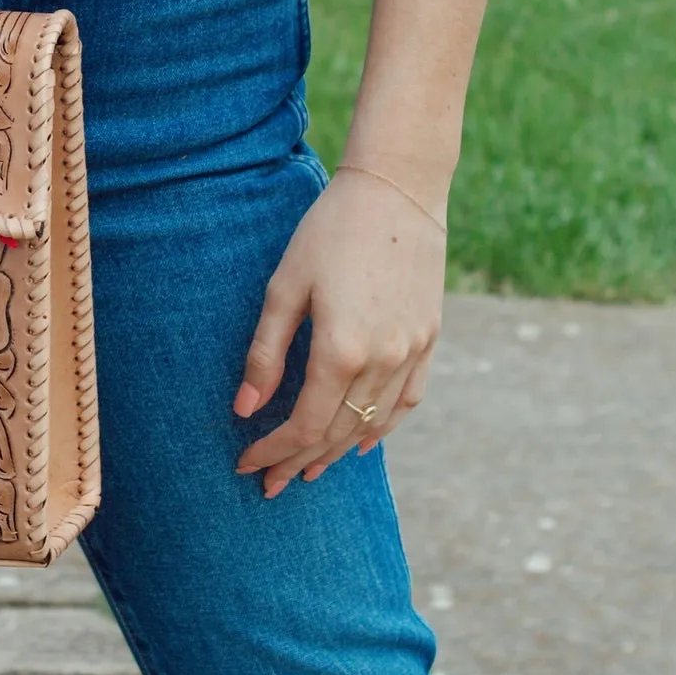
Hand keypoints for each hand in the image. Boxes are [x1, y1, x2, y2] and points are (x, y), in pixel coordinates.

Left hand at [233, 167, 445, 495]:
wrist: (397, 189)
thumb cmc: (330, 230)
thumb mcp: (286, 286)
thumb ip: (266, 352)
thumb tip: (245, 409)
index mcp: (341, 350)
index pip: (303, 424)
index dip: (272, 451)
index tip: (245, 463)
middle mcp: (382, 361)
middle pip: (337, 433)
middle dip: (298, 461)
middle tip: (270, 485)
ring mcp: (413, 352)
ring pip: (372, 424)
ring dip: (337, 452)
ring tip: (308, 470)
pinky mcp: (430, 339)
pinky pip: (407, 400)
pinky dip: (383, 426)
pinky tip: (364, 441)